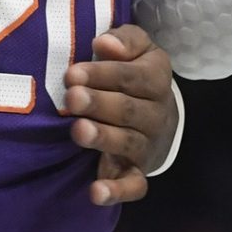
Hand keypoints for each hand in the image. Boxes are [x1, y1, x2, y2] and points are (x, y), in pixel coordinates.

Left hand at [63, 23, 178, 205]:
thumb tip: (104, 44)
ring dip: (103, 138)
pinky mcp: (138, 173)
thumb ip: (124, 40)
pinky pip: (133, 186)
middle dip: (98, 103)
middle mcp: (158, 113)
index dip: (102, 74)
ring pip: (129, 143)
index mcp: (158, 78)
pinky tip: (95, 191)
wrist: (159, 115)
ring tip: (78, 130)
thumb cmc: (136, 74)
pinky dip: (116, 191)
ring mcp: (149, 146)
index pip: (132, 76)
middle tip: (72, 98)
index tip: (72, 73)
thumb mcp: (137, 48)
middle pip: (129, 109)